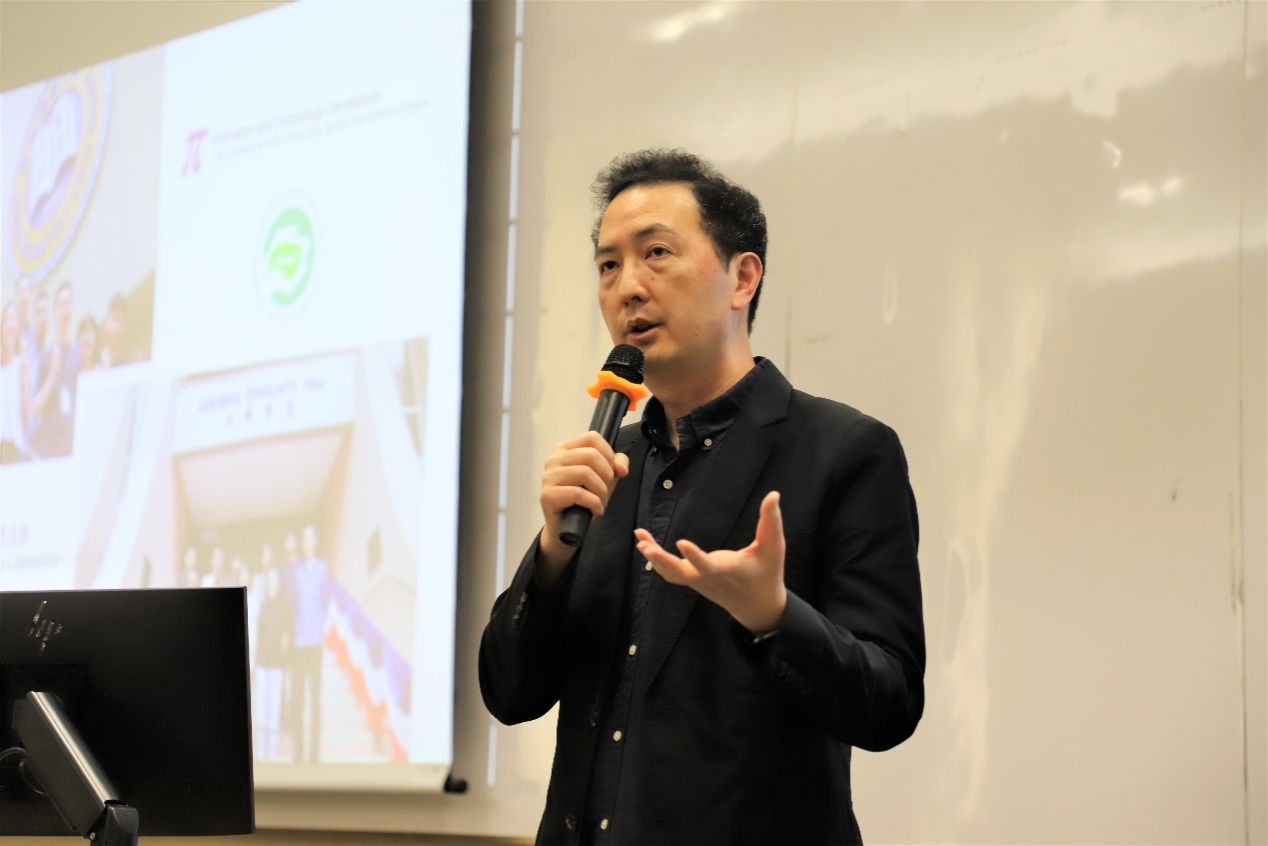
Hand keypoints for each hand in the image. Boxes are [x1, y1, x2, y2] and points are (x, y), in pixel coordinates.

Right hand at [537, 431, 629, 583]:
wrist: (566, 526)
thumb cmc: (584, 498)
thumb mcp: (604, 476)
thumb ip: (617, 463)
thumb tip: (621, 468)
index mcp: (565, 448)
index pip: (592, 437)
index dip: (609, 453)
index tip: (612, 471)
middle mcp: (554, 459)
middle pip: (591, 455)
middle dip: (607, 476)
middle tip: (606, 491)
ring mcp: (548, 476)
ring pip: (585, 473)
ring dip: (601, 492)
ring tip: (601, 502)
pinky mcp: (547, 495)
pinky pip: (578, 494)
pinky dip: (594, 503)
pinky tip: (595, 510)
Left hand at [635, 490, 787, 632]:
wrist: (758, 605)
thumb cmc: (767, 574)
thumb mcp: (774, 547)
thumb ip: (771, 521)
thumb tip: (773, 494)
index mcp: (727, 570)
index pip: (708, 565)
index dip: (695, 556)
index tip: (680, 543)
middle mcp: (708, 578)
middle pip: (679, 574)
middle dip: (662, 561)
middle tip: (644, 546)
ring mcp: (699, 581)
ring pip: (671, 574)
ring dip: (655, 557)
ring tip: (640, 537)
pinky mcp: (693, 580)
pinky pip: (671, 572)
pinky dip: (658, 559)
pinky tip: (646, 544)